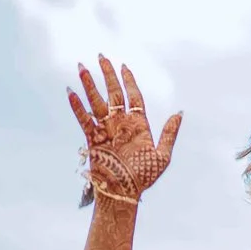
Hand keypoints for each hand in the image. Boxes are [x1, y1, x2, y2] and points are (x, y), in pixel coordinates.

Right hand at [68, 56, 182, 203]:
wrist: (124, 193)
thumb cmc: (144, 177)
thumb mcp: (162, 155)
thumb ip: (169, 133)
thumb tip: (179, 112)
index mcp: (139, 125)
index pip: (133, 96)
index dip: (129, 80)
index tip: (124, 65)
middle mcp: (121, 124)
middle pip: (114, 93)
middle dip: (107, 75)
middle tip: (101, 56)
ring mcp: (106, 130)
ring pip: (97, 102)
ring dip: (90, 85)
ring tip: (82, 67)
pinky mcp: (92, 139)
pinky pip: (84, 119)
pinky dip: (77, 106)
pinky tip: (71, 92)